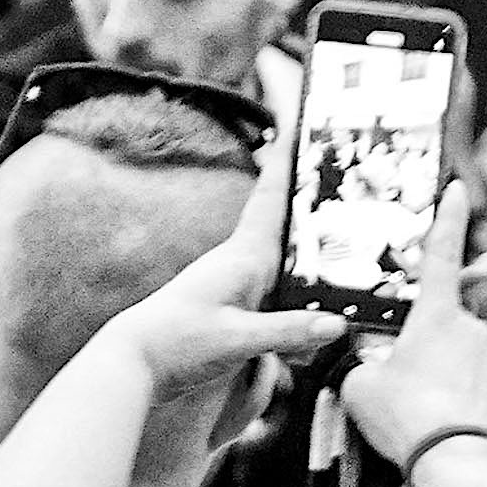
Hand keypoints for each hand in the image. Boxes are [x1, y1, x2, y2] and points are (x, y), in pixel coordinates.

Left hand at [101, 137, 345, 399]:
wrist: (136, 362)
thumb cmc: (177, 341)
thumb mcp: (237, 340)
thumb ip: (288, 332)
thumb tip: (337, 323)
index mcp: (244, 256)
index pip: (273, 198)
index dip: (289, 162)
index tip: (304, 125)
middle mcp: (246, 264)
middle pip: (294, 229)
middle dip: (320, 212)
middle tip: (349, 188)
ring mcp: (245, 286)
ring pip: (294, 268)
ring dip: (315, 272)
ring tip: (340, 264)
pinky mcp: (243, 309)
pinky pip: (285, 299)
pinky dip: (302, 308)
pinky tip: (311, 328)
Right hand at [342, 180, 486, 467]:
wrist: (458, 463)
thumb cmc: (405, 418)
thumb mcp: (359, 388)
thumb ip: (361, 367)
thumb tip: (367, 368)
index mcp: (436, 316)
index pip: (440, 256)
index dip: (447, 220)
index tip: (457, 189)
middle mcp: (474, 330)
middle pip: (447, 331)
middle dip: (429, 355)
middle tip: (408, 394)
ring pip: (469, 364)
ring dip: (451, 384)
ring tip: (430, 422)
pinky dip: (473, 409)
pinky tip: (456, 432)